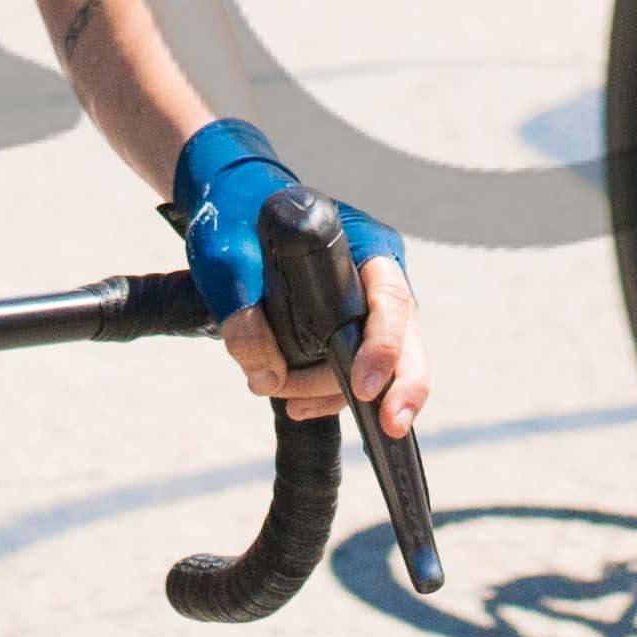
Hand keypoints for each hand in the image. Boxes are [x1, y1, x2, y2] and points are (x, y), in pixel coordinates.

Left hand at [166, 118, 420, 440]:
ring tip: (289, 398)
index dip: (384, 348)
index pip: (391, 302)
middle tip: (390, 428)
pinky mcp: (347, 328)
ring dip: (337, 392)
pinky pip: (352, 371)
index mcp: (365, 246)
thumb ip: (242, 317)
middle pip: (408, 340)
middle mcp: (377, 277)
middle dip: (402, 388)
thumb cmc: (237, 222)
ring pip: (380, 364)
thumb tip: (266, 378)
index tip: (363, 387)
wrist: (231, 208)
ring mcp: (366, 305)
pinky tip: (296, 403)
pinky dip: (327, 394)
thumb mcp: (228, 261)